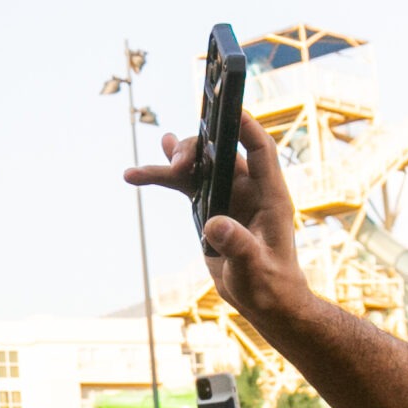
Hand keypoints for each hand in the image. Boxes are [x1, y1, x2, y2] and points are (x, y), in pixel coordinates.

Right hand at [123, 108, 307, 320]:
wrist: (265, 301)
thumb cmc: (270, 285)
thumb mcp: (254, 267)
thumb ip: (238, 244)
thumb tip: (214, 223)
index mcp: (270, 197)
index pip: (261, 151)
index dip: (247, 127)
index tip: (228, 106)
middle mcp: (249, 191)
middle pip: (220, 153)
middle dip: (193, 151)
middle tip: (171, 164)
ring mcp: (229, 197)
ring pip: (198, 167)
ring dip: (170, 164)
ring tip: (138, 171)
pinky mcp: (211, 208)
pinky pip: (185, 186)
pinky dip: (163, 180)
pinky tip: (137, 174)